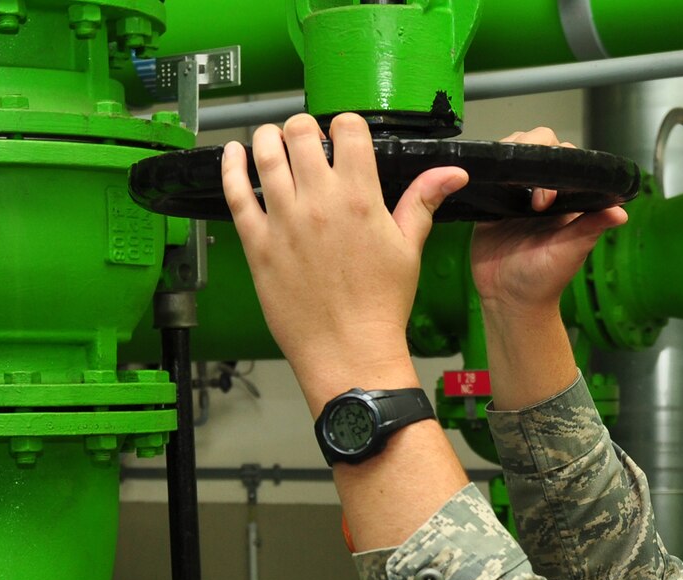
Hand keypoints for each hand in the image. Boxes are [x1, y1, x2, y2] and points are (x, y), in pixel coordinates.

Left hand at [220, 113, 467, 411]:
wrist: (348, 351)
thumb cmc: (380, 306)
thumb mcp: (408, 249)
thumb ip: (422, 201)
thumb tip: (452, 172)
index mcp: (359, 196)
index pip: (347, 129)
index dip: (345, 125)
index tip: (344, 136)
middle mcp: (318, 201)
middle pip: (299, 131)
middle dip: (304, 127)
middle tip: (305, 140)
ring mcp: (283, 220)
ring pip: (264, 152)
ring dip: (267, 137)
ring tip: (271, 141)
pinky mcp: (256, 243)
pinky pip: (235, 192)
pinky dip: (230, 166)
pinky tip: (233, 153)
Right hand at [470, 127, 627, 319]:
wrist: (507, 300)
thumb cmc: (544, 281)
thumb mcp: (570, 253)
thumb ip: (591, 228)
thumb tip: (621, 213)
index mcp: (567, 197)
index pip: (567, 157)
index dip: (557, 163)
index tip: (545, 198)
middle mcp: (542, 189)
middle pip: (539, 144)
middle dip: (532, 153)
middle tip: (528, 197)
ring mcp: (516, 192)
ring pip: (514, 153)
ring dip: (510, 156)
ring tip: (505, 184)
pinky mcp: (492, 200)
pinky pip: (490, 173)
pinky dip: (488, 169)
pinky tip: (487, 177)